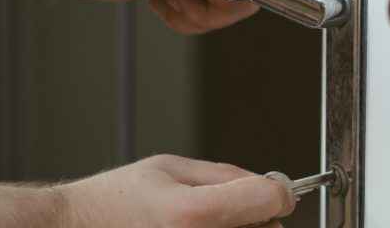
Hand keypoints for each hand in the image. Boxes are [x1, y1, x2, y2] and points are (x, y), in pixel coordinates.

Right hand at [54, 155, 295, 227]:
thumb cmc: (113, 202)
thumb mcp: (167, 167)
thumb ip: (223, 175)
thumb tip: (268, 185)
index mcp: (192, 214)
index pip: (269, 200)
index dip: (277, 190)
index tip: (275, 191)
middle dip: (258, 216)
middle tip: (232, 209)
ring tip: (202, 223)